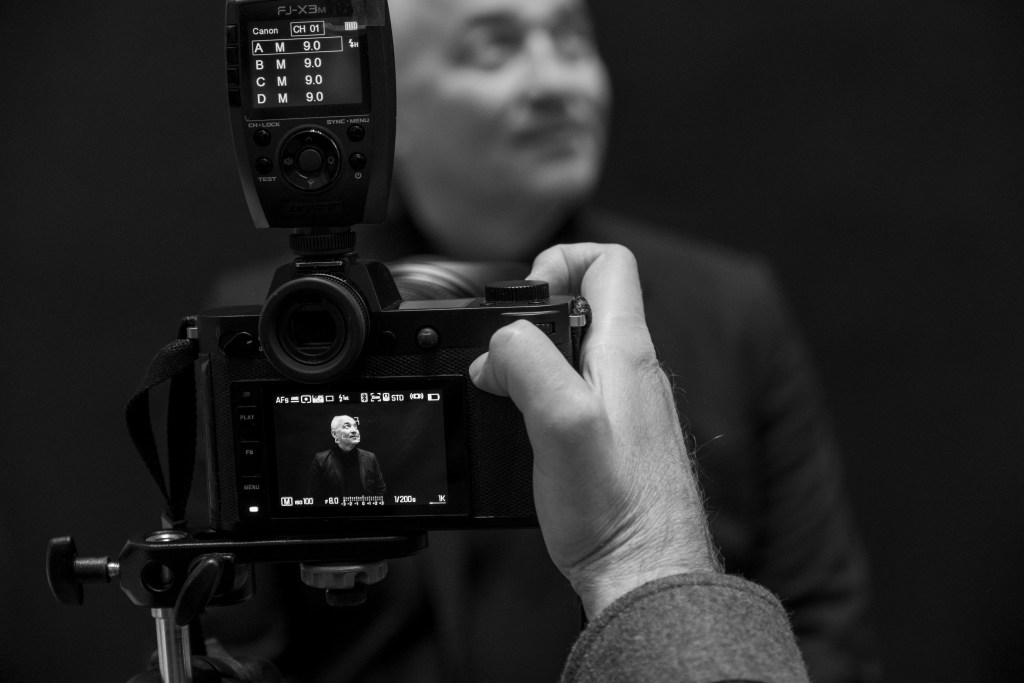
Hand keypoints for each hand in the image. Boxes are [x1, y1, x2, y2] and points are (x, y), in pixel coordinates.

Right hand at [469, 243, 718, 618]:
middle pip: (582, 306)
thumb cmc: (616, 513)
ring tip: (504, 396)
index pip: (609, 263)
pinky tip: (525, 432)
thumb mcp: (561, 425)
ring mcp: (626, 406)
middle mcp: (633, 372)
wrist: (645, 575)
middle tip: (499, 360)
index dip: (561, 260)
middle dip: (529, 319)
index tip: (525, 296)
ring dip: (530, 364)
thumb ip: (530, 366)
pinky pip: (574, 395)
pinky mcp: (615, 438)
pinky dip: (541, 400)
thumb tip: (501, 344)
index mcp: (626, 352)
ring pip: (573, 354)